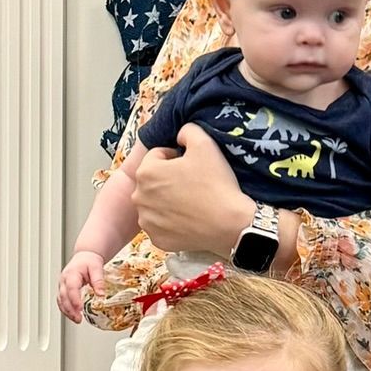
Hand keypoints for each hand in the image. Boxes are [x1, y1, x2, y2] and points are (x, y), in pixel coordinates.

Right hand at [58, 250, 104, 321]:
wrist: (84, 257)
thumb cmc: (89, 261)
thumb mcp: (97, 268)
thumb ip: (98, 281)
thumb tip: (101, 295)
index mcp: (72, 274)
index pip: (71, 288)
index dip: (74, 299)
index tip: (79, 308)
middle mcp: (64, 280)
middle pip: (63, 296)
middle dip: (70, 309)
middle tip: (78, 318)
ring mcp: (62, 286)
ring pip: (60, 300)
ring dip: (67, 312)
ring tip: (76, 320)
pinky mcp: (64, 290)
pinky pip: (62, 302)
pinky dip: (66, 310)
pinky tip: (73, 316)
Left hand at [132, 126, 252, 260]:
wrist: (231, 224)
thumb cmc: (216, 183)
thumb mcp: (205, 143)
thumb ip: (187, 130)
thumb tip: (179, 134)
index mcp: (146, 172)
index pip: (157, 156)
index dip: (175, 158)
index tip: (191, 167)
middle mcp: (139, 197)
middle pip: (152, 182)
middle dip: (168, 180)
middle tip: (193, 185)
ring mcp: (147, 222)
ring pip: (155, 204)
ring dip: (167, 201)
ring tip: (191, 203)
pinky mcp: (157, 240)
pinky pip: (160, 226)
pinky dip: (171, 223)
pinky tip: (188, 220)